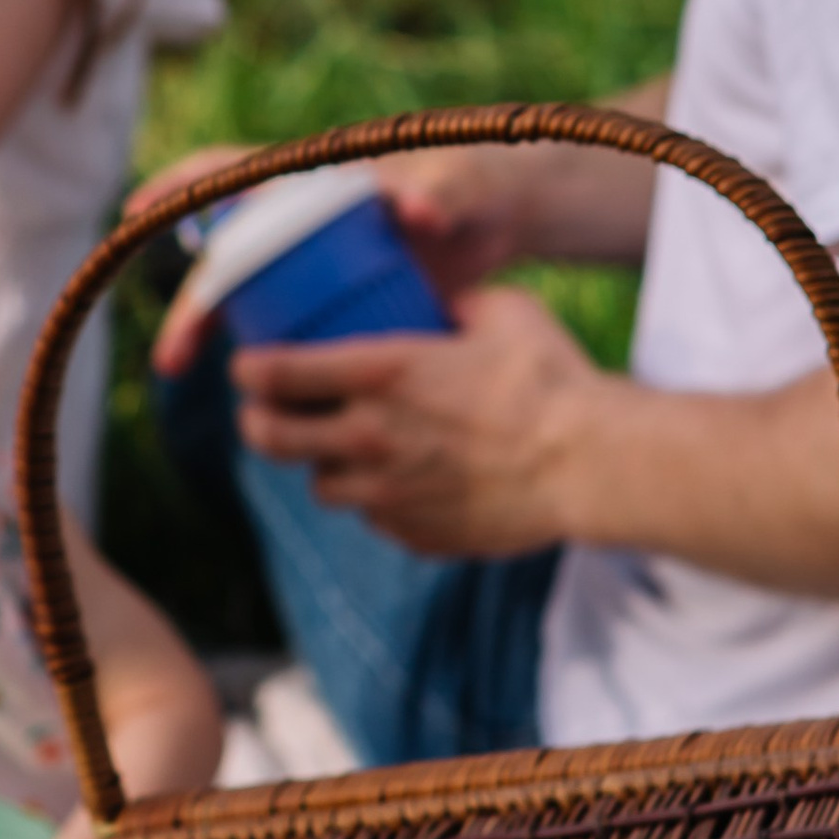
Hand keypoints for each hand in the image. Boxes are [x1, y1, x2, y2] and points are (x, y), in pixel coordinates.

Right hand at [142, 139, 523, 378]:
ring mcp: (312, 256)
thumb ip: (443, 193)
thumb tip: (418, 211)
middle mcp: (298, 215)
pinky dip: (259, 349)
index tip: (136, 209)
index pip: (231, 171)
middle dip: (192, 303)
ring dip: (208, 329)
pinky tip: (255, 391)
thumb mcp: (461, 188)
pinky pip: (279, 318)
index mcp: (315, 179)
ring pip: (244, 292)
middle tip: (174, 358)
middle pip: (226, 254)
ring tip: (186, 373)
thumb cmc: (477, 187)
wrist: (503, 218)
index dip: (180, 186)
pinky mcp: (331, 290)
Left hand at [232, 282, 601, 556]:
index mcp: (381, 373)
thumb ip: (456, 304)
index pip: (274, 373)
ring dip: (324, 465)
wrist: (592, 464)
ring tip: (348, 449)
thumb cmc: (552, 381)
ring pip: (320, 485)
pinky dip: (378, 499)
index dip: (247, 369)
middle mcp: (369, 435)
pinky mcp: (414, 533)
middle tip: (266, 412)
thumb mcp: (503, 312)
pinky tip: (406, 481)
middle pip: (269, 437)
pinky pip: (374, 517)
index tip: (247, 365)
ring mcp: (388, 492)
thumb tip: (440, 304)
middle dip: (257, 421)